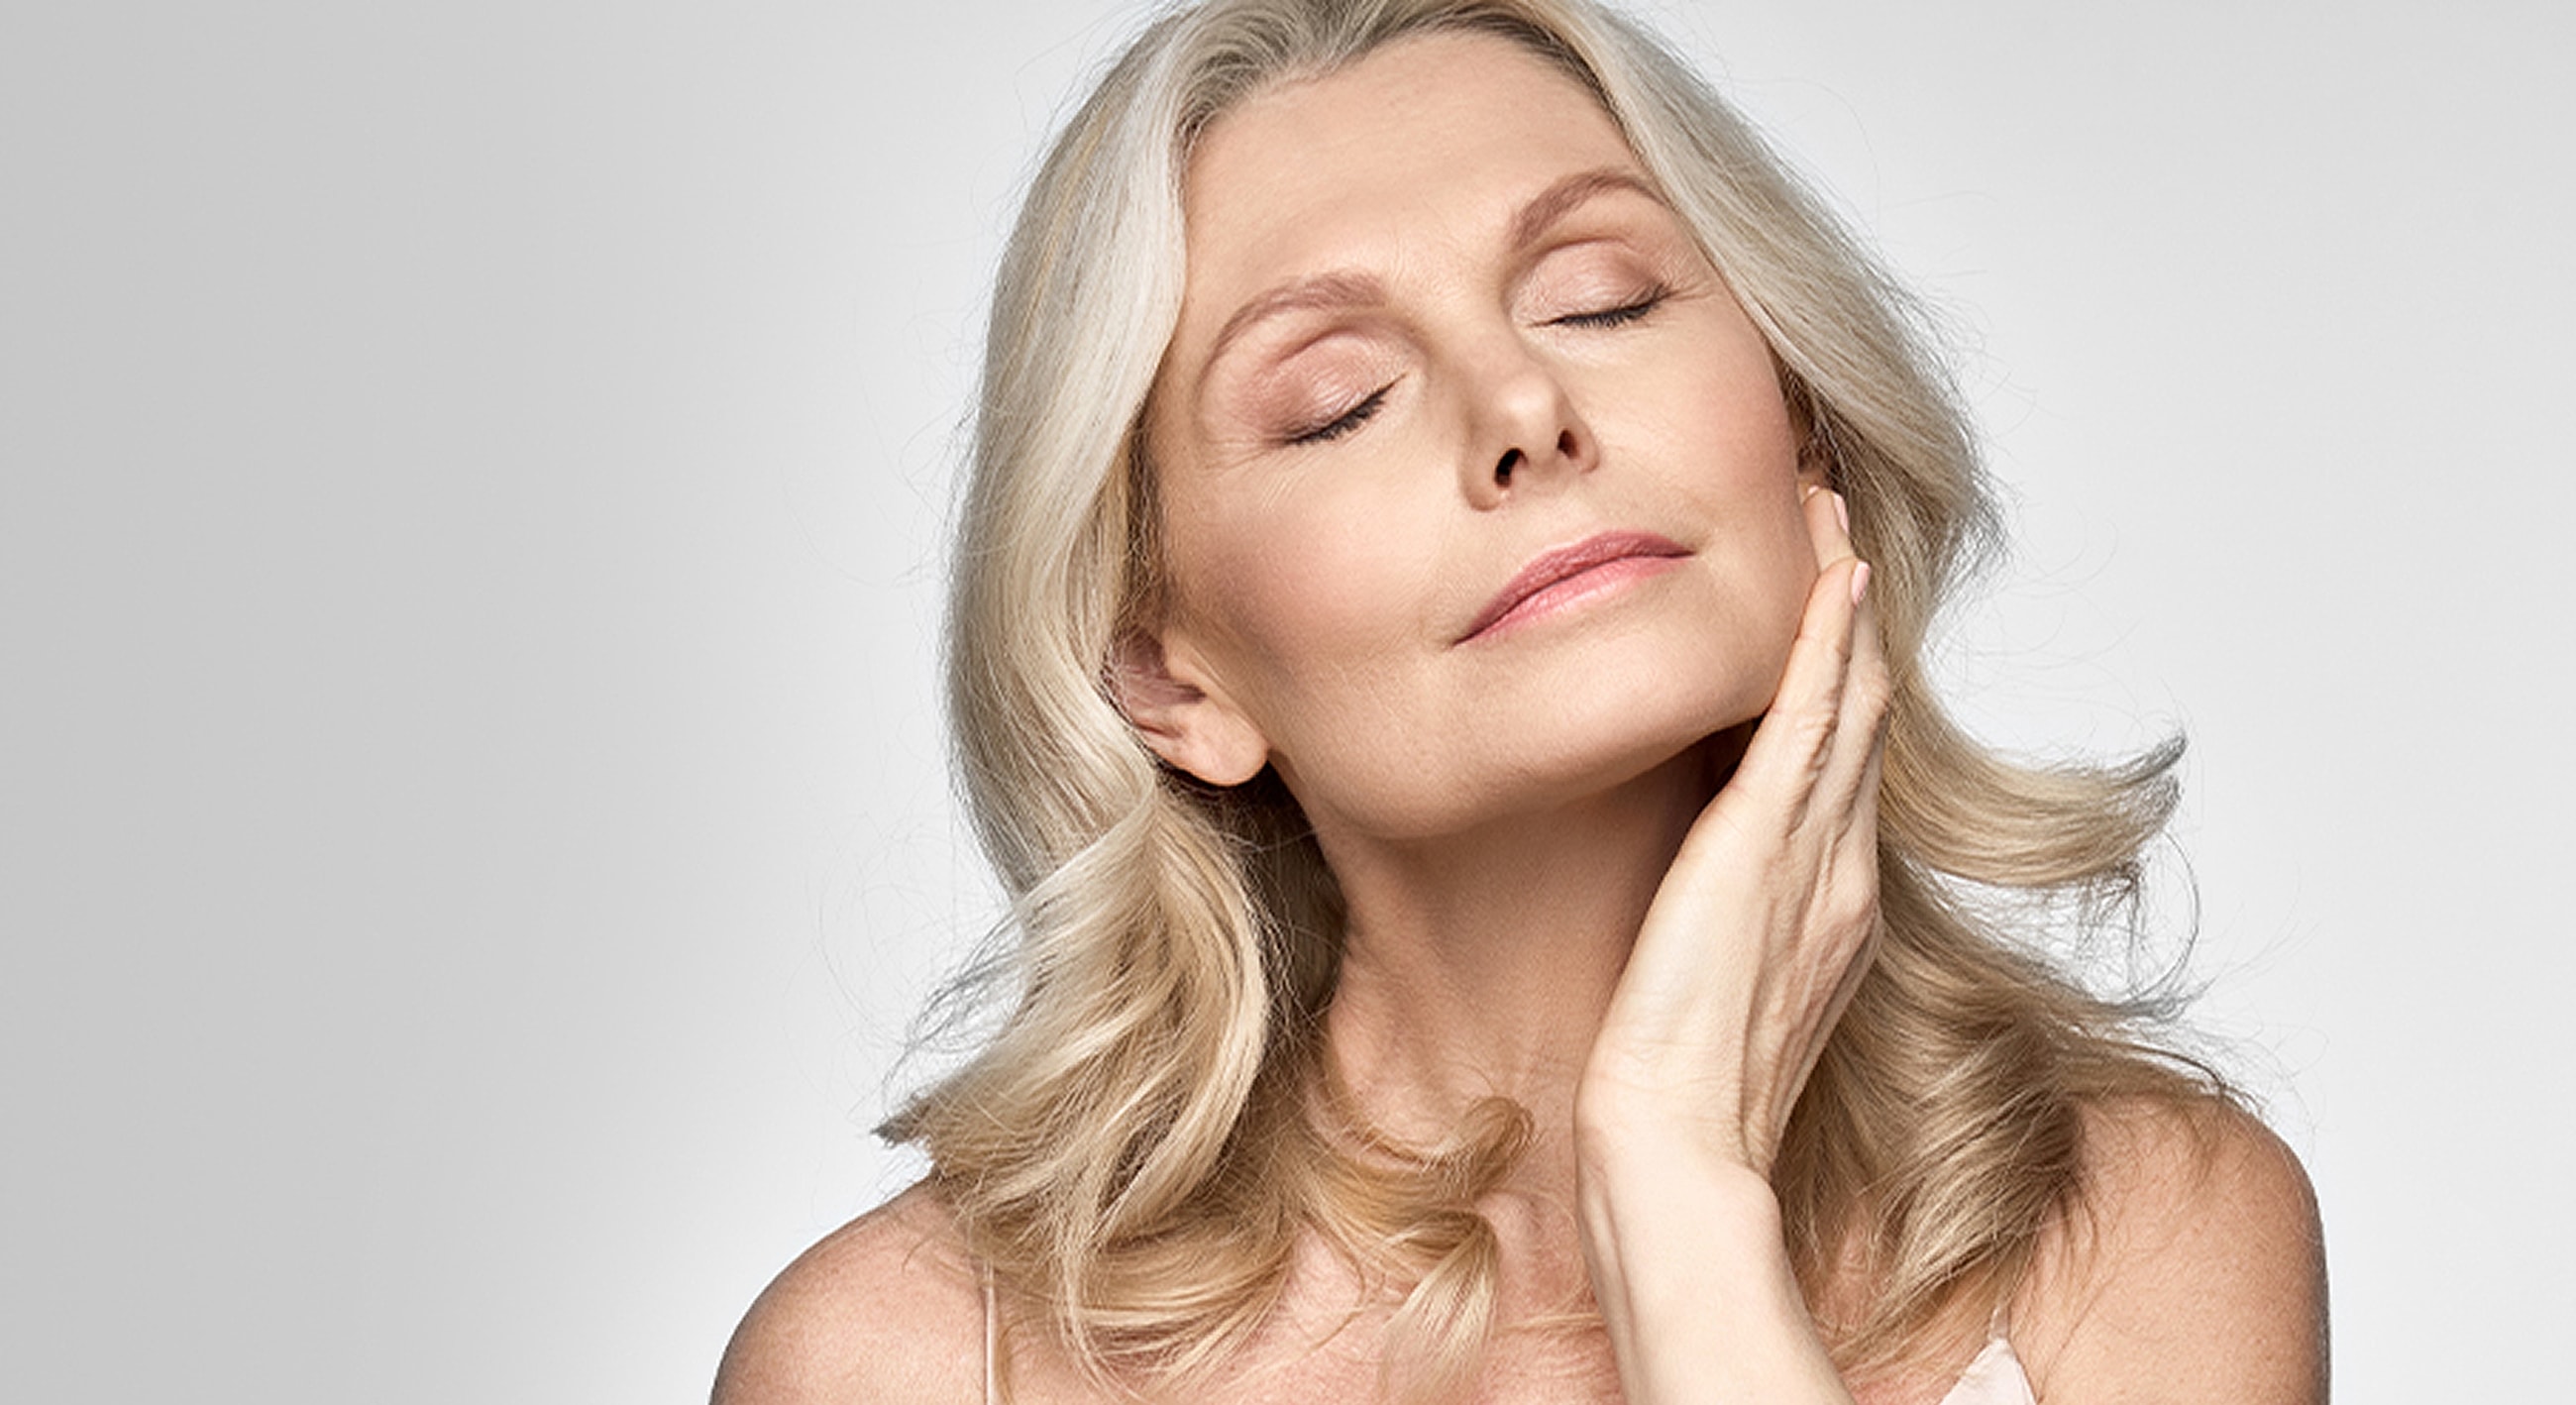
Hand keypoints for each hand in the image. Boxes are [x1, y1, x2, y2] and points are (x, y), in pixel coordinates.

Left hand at [1576, 486, 1888, 1176]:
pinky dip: (1825, 644)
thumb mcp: (1721, 980)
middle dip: (1852, 608)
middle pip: (1864, 708)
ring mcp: (1814, 854)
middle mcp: (1842, 868)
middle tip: (1835, 513)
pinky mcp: (1766, 846)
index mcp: (1833, 903)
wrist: (1674, 1138)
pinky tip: (1832, 579)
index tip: (1830, 594)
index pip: (1849, 760)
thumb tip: (1708, 886)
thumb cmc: (1683, 1082)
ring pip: (1847, 694)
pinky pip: (1810, 721)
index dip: (1845, 670)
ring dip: (1840, 594)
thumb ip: (1735, 923)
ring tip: (1827, 506)